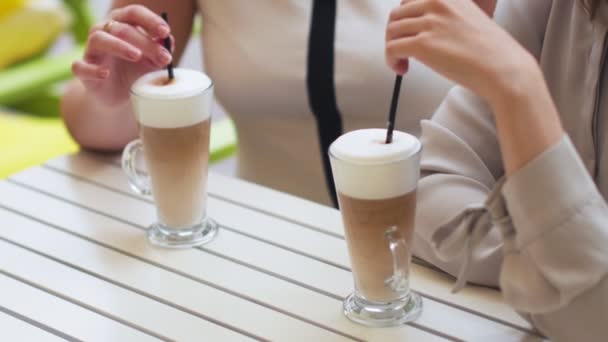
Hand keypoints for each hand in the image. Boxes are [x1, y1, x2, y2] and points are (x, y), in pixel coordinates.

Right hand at [72, 5, 173, 106]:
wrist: (119, 96)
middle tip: (164, 57)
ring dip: (119, 46)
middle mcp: (103, 31)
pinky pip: (80, 66)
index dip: (150, 20)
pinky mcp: (82, 69)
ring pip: (99, 39)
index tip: (165, 32)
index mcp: (121, 23)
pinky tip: (106, 74)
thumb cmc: (136, 71)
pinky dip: (93, 69)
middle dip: (145, 42)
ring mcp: (91, 50)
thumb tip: (169, 40)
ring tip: (136, 56)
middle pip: (122, 28)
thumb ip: (161, 49)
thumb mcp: (153, 61)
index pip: (134, 13)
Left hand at [385, 0, 535, 106]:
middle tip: (403, 50)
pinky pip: (392, 49)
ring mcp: (429, 22)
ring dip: (392, 49)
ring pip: (391, 31)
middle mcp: (437, 3)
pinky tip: (403, 68)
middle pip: (396, 15)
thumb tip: (422, 27)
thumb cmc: (490, 50)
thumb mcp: (468, 17)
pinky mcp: (422, 44)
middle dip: (395, 34)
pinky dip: (391, 61)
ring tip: (404, 62)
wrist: (503, 68)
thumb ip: (445, 16)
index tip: (409, 32)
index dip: (405, 18)